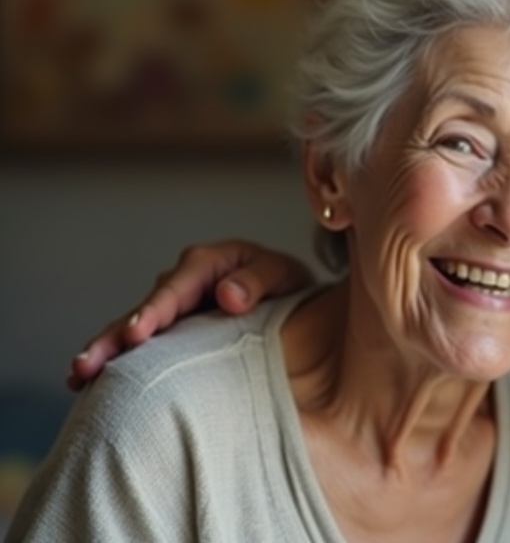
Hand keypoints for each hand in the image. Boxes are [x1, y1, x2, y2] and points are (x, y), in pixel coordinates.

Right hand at [67, 240, 315, 390]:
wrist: (290, 299)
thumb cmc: (285, 285)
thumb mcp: (281, 274)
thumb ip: (258, 280)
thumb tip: (228, 296)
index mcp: (207, 263)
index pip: (175, 289)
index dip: (155, 311)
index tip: (137, 335)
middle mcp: (180, 285)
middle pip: (142, 312)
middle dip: (114, 338)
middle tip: (88, 364)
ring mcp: (170, 311)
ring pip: (131, 331)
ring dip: (105, 352)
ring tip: (78, 377)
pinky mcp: (168, 334)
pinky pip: (137, 349)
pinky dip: (114, 364)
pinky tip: (86, 386)